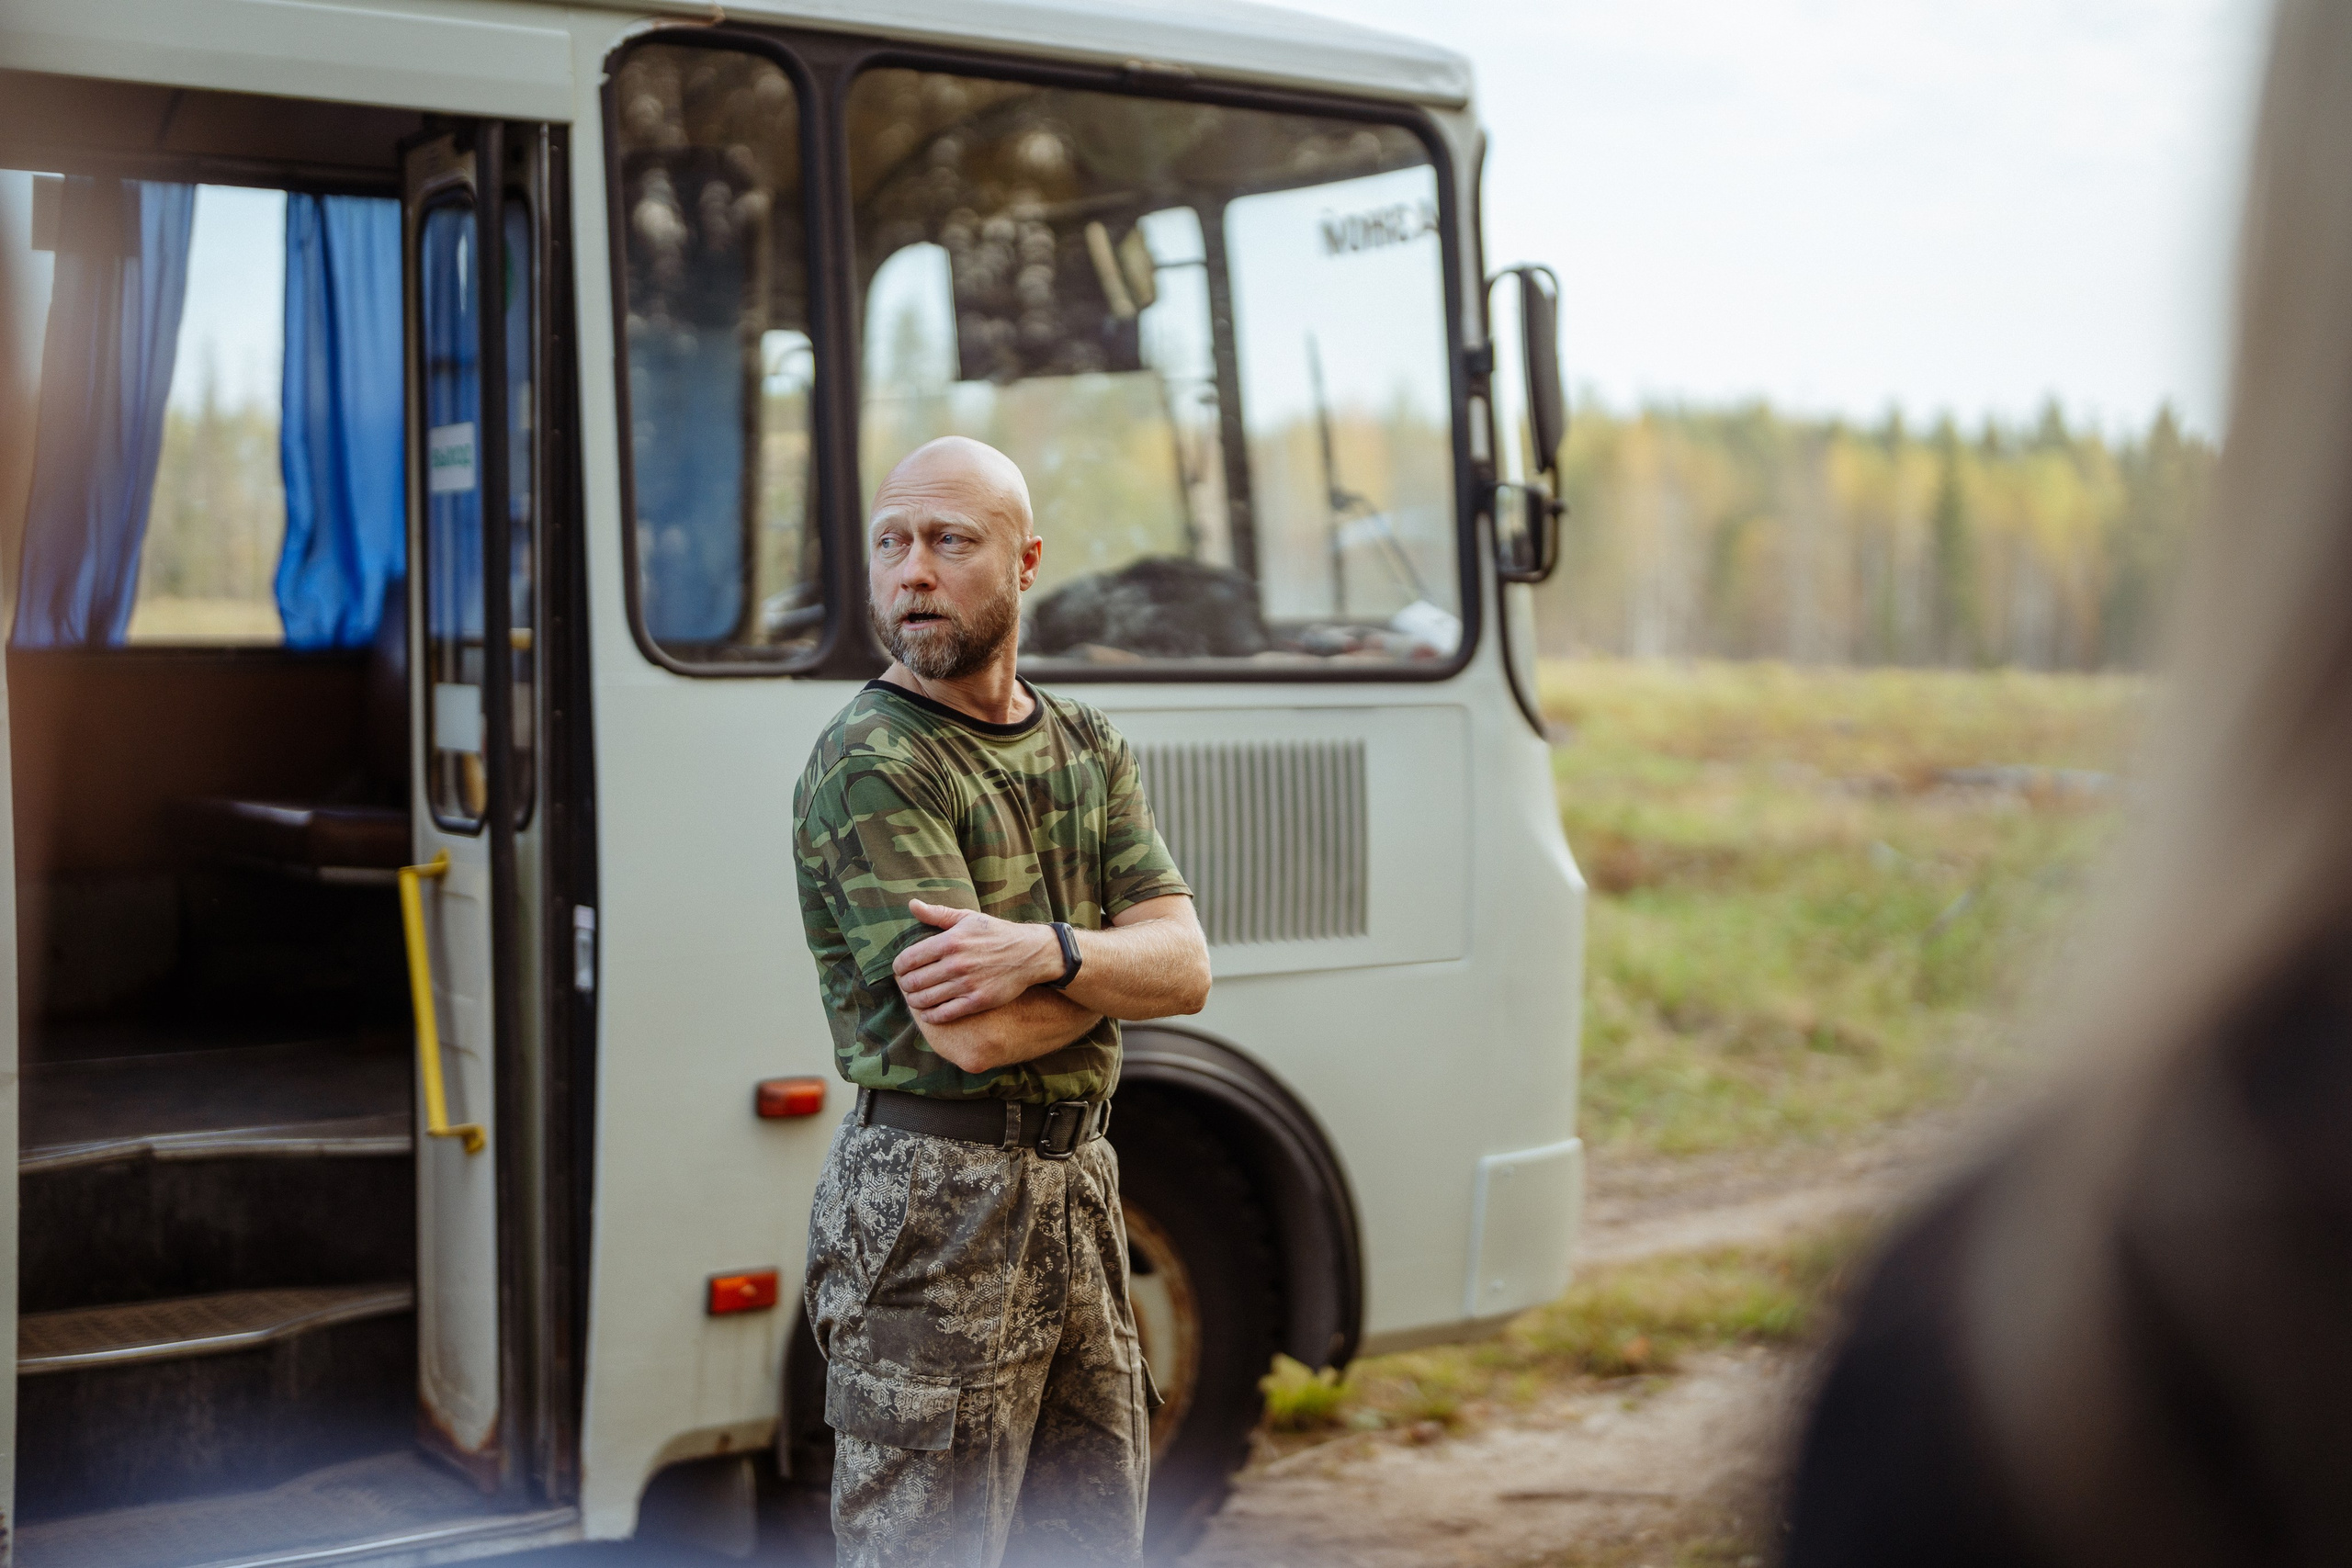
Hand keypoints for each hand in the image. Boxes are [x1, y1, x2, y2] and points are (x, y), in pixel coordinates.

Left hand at [893, 900, 1063, 1023]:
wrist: (1029, 953)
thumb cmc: (996, 933)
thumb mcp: (968, 917)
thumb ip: (937, 914)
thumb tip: (911, 904)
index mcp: (950, 941)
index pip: (908, 959)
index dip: (898, 967)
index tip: (900, 969)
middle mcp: (956, 963)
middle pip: (914, 981)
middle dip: (904, 985)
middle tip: (907, 985)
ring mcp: (967, 984)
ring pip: (925, 999)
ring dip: (914, 1001)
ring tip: (915, 998)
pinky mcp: (977, 1001)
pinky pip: (944, 1014)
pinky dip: (931, 1015)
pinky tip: (928, 1012)